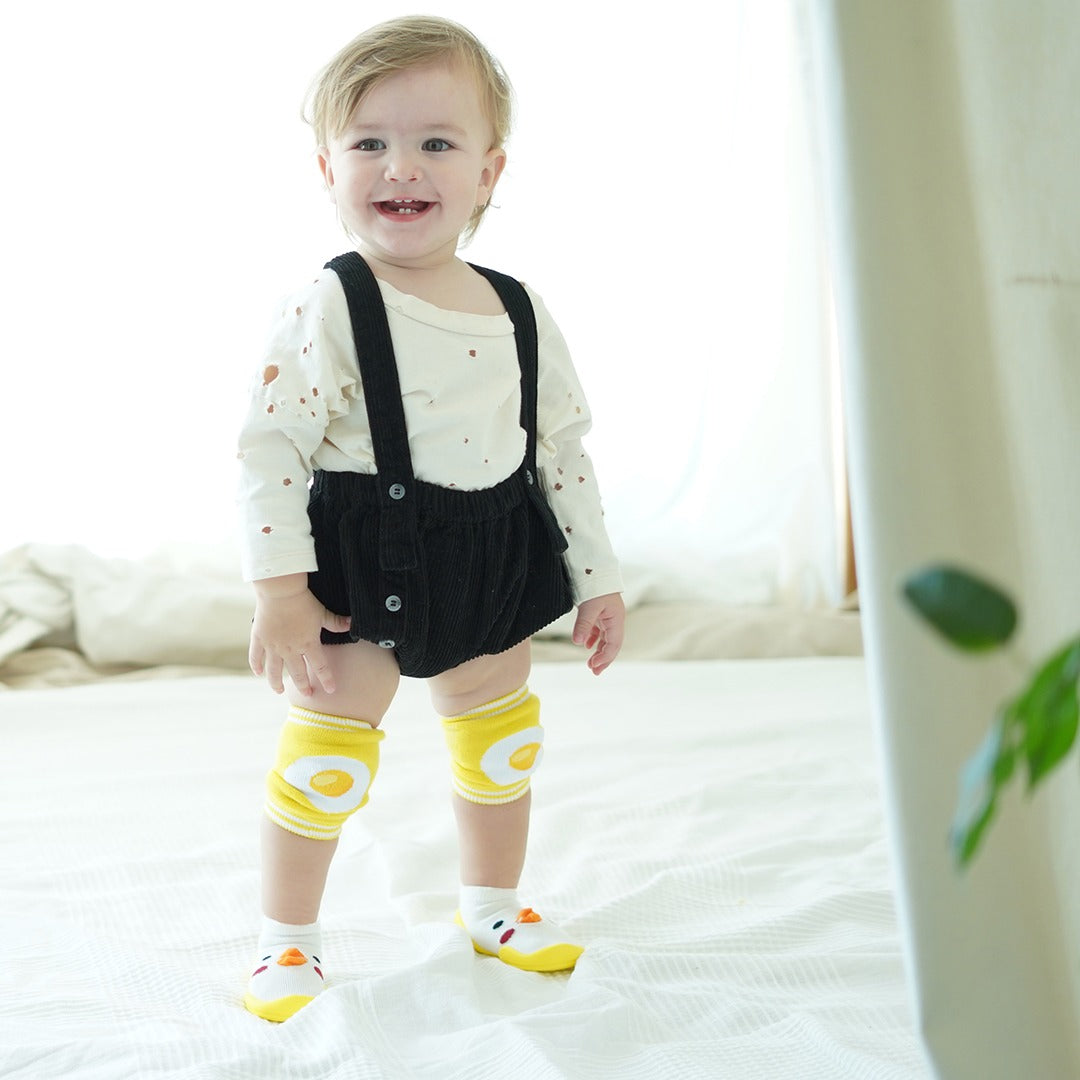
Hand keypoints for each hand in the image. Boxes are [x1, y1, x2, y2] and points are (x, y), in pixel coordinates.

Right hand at [249, 579, 350, 695]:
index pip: (320, 667)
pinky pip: (256, 657)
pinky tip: (258, 673)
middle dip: (303, 686)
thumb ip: (336, 622)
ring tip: (279, 690)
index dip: (326, 679)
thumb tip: (352, 623)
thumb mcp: (323, 613)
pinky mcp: (259, 639)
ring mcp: (273, 646)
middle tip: (306, 694)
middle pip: (297, 673)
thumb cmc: (304, 601)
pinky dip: (256, 666)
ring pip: (274, 671)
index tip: (330, 690)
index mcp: (308, 644)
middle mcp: (290, 650)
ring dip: (276, 682)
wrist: (281, 592)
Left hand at [571, 592, 624, 674]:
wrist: (594, 567)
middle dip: (604, 659)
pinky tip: (586, 645)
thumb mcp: (589, 606)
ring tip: (590, 663)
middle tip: (594, 672)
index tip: (593, 666)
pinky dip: (593, 639)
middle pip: (612, 644)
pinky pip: (599, 630)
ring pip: (605, 639)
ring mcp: (607, 616)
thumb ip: (584, 625)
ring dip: (599, 651)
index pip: (614, 644)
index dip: (605, 657)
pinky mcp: (599, 612)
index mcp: (616, 619)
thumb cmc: (595, 585)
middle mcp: (614, 619)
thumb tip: (578, 643)